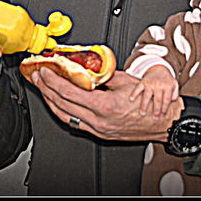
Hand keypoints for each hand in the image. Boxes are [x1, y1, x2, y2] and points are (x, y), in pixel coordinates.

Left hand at [32, 68, 182, 141]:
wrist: (162, 120)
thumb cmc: (149, 101)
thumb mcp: (125, 80)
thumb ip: (104, 75)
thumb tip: (88, 67)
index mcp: (105, 105)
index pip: (69, 92)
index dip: (53, 81)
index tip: (45, 71)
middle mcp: (99, 121)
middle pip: (62, 105)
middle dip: (46, 89)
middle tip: (37, 77)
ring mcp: (98, 129)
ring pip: (65, 116)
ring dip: (51, 102)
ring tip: (43, 89)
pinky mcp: (100, 133)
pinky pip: (74, 122)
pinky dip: (63, 111)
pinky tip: (58, 103)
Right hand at [129, 66, 178, 117]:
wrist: (159, 68)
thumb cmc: (167, 80)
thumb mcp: (175, 85)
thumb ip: (175, 94)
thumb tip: (172, 103)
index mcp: (167, 86)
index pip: (167, 99)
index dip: (165, 108)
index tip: (162, 115)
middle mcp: (159, 85)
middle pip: (158, 99)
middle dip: (156, 110)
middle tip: (155, 118)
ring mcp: (150, 83)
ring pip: (147, 95)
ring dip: (144, 105)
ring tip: (143, 113)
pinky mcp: (144, 81)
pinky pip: (138, 87)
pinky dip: (134, 93)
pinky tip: (131, 99)